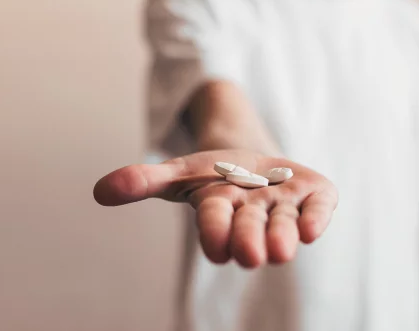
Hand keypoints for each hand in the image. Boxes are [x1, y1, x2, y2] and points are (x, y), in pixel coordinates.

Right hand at [93, 149, 337, 267]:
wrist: (257, 163)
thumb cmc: (215, 175)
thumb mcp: (179, 172)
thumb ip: (144, 181)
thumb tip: (100, 192)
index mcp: (220, 210)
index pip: (214, 225)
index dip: (215, 234)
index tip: (217, 249)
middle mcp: (253, 214)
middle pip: (250, 229)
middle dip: (249, 240)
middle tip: (252, 255)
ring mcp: (285, 205)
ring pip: (284, 225)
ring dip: (283, 236)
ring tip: (281, 250)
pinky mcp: (313, 194)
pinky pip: (319, 207)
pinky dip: (317, 217)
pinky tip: (311, 229)